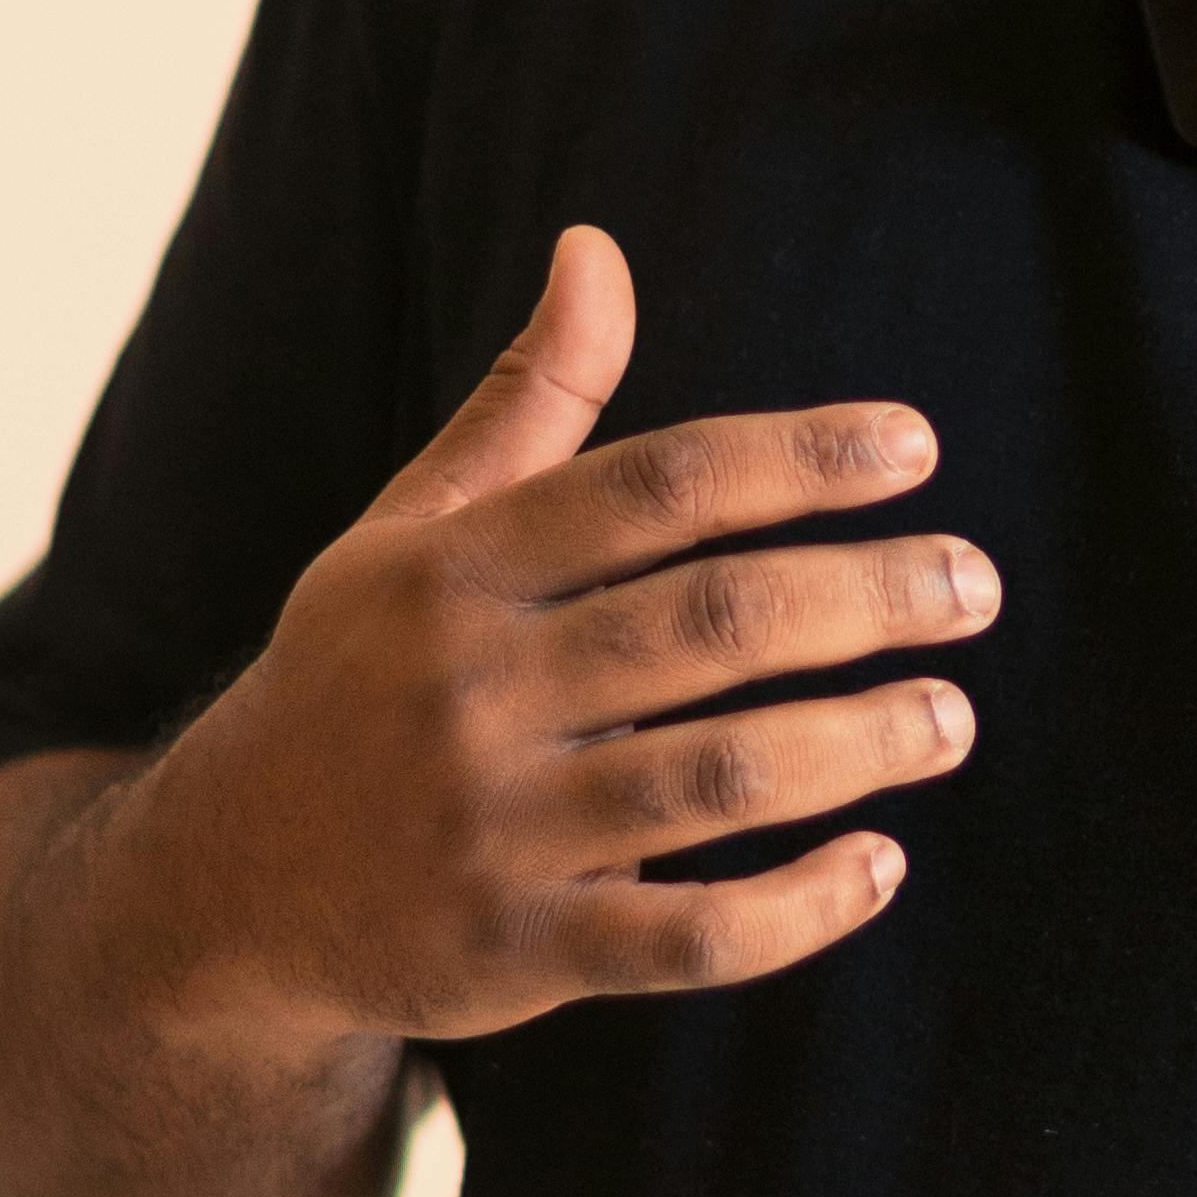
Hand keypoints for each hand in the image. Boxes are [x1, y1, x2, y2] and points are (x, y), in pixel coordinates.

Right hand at [122, 224, 995, 1052]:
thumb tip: (598, 244)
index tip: (916, 446)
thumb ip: (528, 401)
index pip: (659, 486)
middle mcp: (472, 689)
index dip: (798, 457)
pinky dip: (794, 911)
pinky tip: (880, 866)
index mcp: (458, 569)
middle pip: (709, 624)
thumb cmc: (360, 680)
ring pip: (716, 778)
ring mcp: (493, 827)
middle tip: (974, 587)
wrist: (222, 889)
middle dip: (865, 598)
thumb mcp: (412, 531)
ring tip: (952, 720)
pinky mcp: (514, 952)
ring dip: (857, 745)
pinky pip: (683, 937)